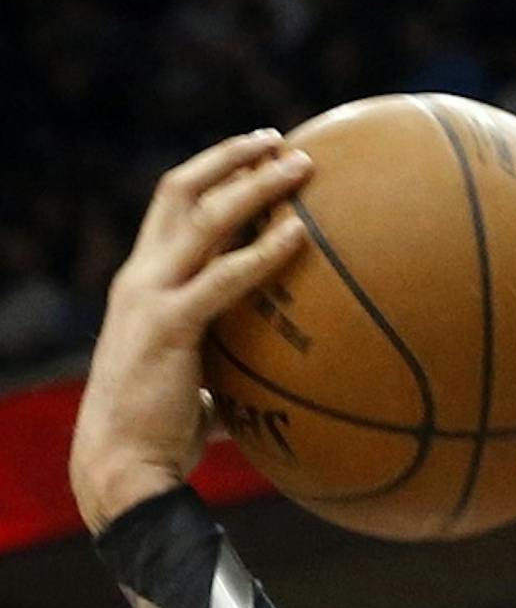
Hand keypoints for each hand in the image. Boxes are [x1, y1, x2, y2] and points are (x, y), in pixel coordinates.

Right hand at [69, 131, 313, 535]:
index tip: (253, 155)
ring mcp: (149, 296)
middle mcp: (140, 276)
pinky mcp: (168, 326)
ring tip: (300, 166)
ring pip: (203, 217)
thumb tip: (275, 387)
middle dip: (231, 157)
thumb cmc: (160, 437)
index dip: (211, 174)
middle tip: (280, 140)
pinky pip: (224, 278)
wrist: (122, 467)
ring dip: (254, 184)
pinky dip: (263, 253)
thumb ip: (224, 369)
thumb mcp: (193, 387)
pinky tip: (300, 236)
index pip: (171, 208)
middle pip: (181, 190)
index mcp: (142, 283)